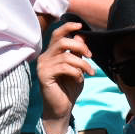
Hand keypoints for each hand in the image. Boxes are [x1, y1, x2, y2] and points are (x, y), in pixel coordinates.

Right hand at [38, 19, 95, 133]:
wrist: (62, 108)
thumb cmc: (69, 88)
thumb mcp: (77, 68)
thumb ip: (77, 53)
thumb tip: (80, 36)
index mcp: (51, 53)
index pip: (57, 34)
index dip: (68, 27)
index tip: (81, 25)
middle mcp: (45, 57)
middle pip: (62, 41)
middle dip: (80, 46)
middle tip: (91, 56)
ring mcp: (43, 66)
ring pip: (66, 56)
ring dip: (82, 64)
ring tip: (90, 73)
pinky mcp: (44, 76)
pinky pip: (64, 67)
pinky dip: (76, 72)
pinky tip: (80, 79)